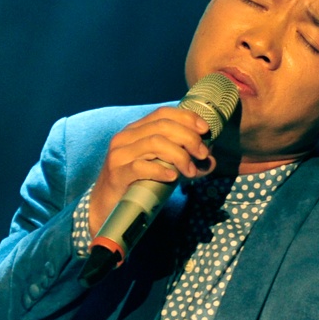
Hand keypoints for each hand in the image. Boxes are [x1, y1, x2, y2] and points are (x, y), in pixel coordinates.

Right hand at [88, 106, 213, 237]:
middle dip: (188, 138)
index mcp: (136, 130)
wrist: (107, 206)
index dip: (186, 117)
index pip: (162, 113)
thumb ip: (183, 159)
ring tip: (190, 171)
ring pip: (154, 143)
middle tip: (202, 155)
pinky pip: (141, 166)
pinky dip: (161, 170)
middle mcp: (125, 137)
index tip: (204, 130)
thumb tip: (211, 160)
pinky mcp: (117, 174)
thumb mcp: (161, 166)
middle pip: (162, 127)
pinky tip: (173, 177)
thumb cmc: (137, 184)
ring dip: (179, 155)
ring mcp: (119, 155)